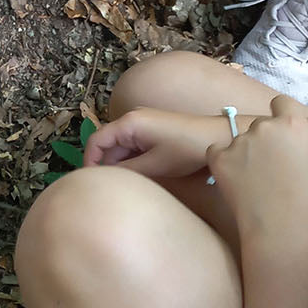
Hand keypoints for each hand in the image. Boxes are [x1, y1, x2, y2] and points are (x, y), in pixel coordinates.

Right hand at [84, 107, 215, 178]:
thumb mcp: (155, 165)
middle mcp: (131, 119)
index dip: (89, 161)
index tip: (89, 181)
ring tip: (123, 184)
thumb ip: (127, 171)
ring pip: (120, 146)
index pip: (96, 140)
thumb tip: (107, 179)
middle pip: (107, 143)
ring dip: (119, 164)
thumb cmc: (186, 149)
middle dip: (105, 165)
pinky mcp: (152, 130)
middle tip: (108, 188)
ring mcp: (142, 123)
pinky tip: (137, 175)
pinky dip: (131, 160)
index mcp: (128, 123)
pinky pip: (132, 145)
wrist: (218, 137)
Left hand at [208, 96, 307, 242]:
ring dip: (241, 154)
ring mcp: (241, 141)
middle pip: (258, 126)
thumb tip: (285, 144)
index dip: (278, 117)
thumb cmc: (306, 205)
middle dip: (260, 142)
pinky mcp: (219, 157)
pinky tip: (233, 181)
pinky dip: (221, 162)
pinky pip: (216, 151)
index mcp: (294, 125)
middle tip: (265, 169)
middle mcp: (266, 127)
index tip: (277, 130)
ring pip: (237, 140)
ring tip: (252, 183)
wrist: (284, 230)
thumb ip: (295, 145)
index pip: (280, 104)